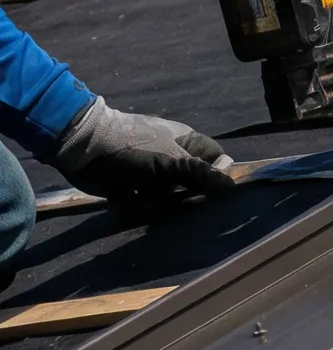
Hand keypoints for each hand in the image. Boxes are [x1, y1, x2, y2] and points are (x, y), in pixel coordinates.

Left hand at [49, 97, 234, 203]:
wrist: (84, 149)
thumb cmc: (134, 147)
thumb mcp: (173, 159)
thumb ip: (203, 173)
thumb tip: (232, 186)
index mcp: (186, 143)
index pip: (216, 159)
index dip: (217, 175)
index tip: (211, 192)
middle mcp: (172, 157)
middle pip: (193, 182)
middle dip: (185, 195)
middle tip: (175, 198)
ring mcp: (151, 173)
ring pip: (169, 197)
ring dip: (160, 203)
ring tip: (146, 198)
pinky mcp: (132, 187)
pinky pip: (145, 204)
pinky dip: (139, 206)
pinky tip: (130, 199)